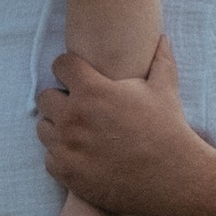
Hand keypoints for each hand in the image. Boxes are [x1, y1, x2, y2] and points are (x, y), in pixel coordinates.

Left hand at [35, 39, 206, 215]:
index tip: (77, 76)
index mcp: (92, 91)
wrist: (171, 178)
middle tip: (78, 107)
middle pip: (45, 97)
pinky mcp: (65, 172)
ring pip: (43, 127)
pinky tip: (80, 154)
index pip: (61, 65)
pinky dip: (61, 155)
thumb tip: (162, 37)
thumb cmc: (168, 130)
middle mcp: (73, 117)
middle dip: (60, 99)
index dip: (70, 68)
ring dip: (57, 127)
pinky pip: (49, 157)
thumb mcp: (165, 89)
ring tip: (78, 131)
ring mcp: (66, 146)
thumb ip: (159, 59)